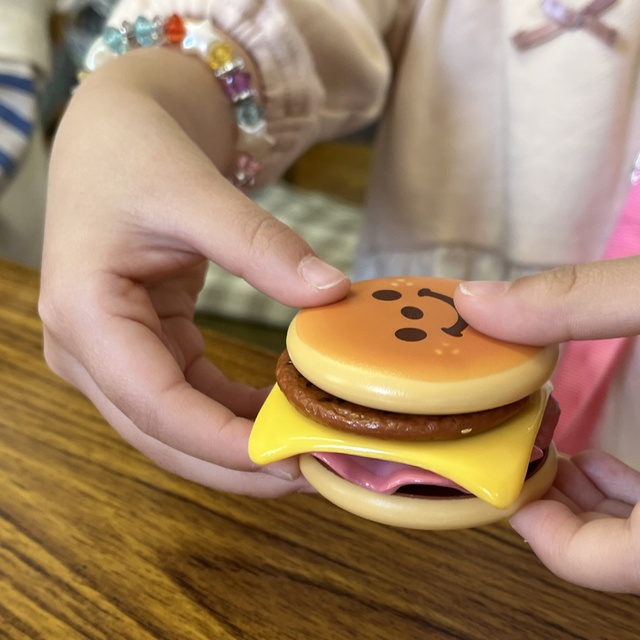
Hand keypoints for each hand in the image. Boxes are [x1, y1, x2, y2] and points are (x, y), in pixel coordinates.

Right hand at [39, 49, 348, 496]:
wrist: (114, 134)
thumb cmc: (135, 152)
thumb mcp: (197, 192)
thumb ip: (263, 246)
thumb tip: (331, 294)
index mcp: (84, 312)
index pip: (154, 403)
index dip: (222, 442)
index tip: (289, 460)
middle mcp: (86, 347)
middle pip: (160, 433)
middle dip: (234, 463)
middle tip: (309, 473)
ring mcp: (109, 353)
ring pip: (172, 427)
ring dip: (235, 447)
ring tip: (301, 452)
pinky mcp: (136, 348)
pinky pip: (184, 398)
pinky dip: (228, 415)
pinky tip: (274, 415)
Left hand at [454, 259, 639, 591]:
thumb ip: (579, 300)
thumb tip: (476, 302)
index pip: (613, 562)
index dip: (551, 538)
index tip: (508, 490)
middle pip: (622, 553)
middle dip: (565, 513)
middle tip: (525, 463)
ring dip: (595, 501)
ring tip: (556, 453)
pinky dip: (630, 489)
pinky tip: (604, 451)